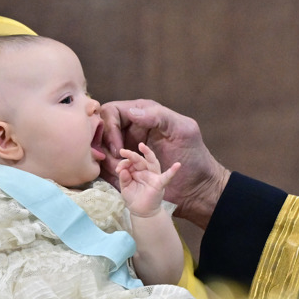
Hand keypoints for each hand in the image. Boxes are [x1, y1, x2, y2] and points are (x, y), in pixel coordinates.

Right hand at [99, 100, 230, 227]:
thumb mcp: (183, 131)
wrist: (197, 187)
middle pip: (101, 129)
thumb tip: (130, 112)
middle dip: (104, 146)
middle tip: (115, 162)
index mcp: (144, 114)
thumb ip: (158, 116)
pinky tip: (120, 176)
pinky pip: (105, 162)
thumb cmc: (194, 157)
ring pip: (101, 146)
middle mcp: (132, 127)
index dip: (109, 128)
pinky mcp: (126, 163)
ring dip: (105, 159)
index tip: (118, 148)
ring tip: (120, 172)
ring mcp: (128, 145)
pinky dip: (106, 169)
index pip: (112, 111)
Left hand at [116, 142, 180, 219]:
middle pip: (140, 160)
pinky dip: (172, 171)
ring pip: (152, 162)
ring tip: (142, 146)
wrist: (141, 212)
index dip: (123, 163)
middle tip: (123, 151)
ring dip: (148, 154)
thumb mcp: (125, 188)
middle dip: (131, 155)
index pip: (130, 162)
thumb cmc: (133, 198)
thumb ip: (124, 179)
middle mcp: (145, 171)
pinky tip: (177, 165)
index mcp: (136, 171)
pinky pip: (166, 177)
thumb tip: (122, 170)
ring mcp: (153, 176)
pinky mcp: (159, 184)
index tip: (117, 169)